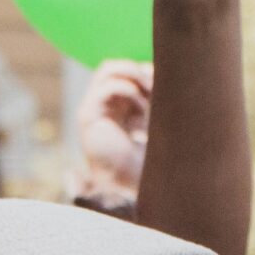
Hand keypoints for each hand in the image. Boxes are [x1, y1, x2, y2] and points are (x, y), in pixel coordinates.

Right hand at [74, 60, 152, 198]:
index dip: (147, 72)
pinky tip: (141, 108)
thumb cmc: (149, 161)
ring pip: (108, 69)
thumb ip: (156, 98)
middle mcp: (105, 106)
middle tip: (157, 83)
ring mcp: (94, 109)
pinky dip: (127, 89)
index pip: (128, 72)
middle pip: (116, 66)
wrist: (132, 187)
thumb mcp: (158, 122)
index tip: (167, 88)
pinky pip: (106, 87)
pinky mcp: (88, 116)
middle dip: (138, 69)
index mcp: (120, 108)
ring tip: (150, 89)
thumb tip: (155, 70)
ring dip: (133, 74)